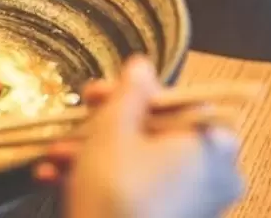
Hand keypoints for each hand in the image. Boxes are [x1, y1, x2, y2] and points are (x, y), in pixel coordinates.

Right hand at [34, 56, 243, 217]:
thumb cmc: (117, 189)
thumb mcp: (113, 130)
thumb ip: (128, 93)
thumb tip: (142, 66)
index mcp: (214, 144)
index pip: (176, 101)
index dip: (131, 93)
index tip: (95, 92)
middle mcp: (217, 174)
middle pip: (155, 134)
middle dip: (103, 128)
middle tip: (72, 122)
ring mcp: (197, 204)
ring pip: (140, 164)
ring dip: (92, 156)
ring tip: (53, 156)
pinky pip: (140, 191)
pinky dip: (103, 183)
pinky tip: (57, 180)